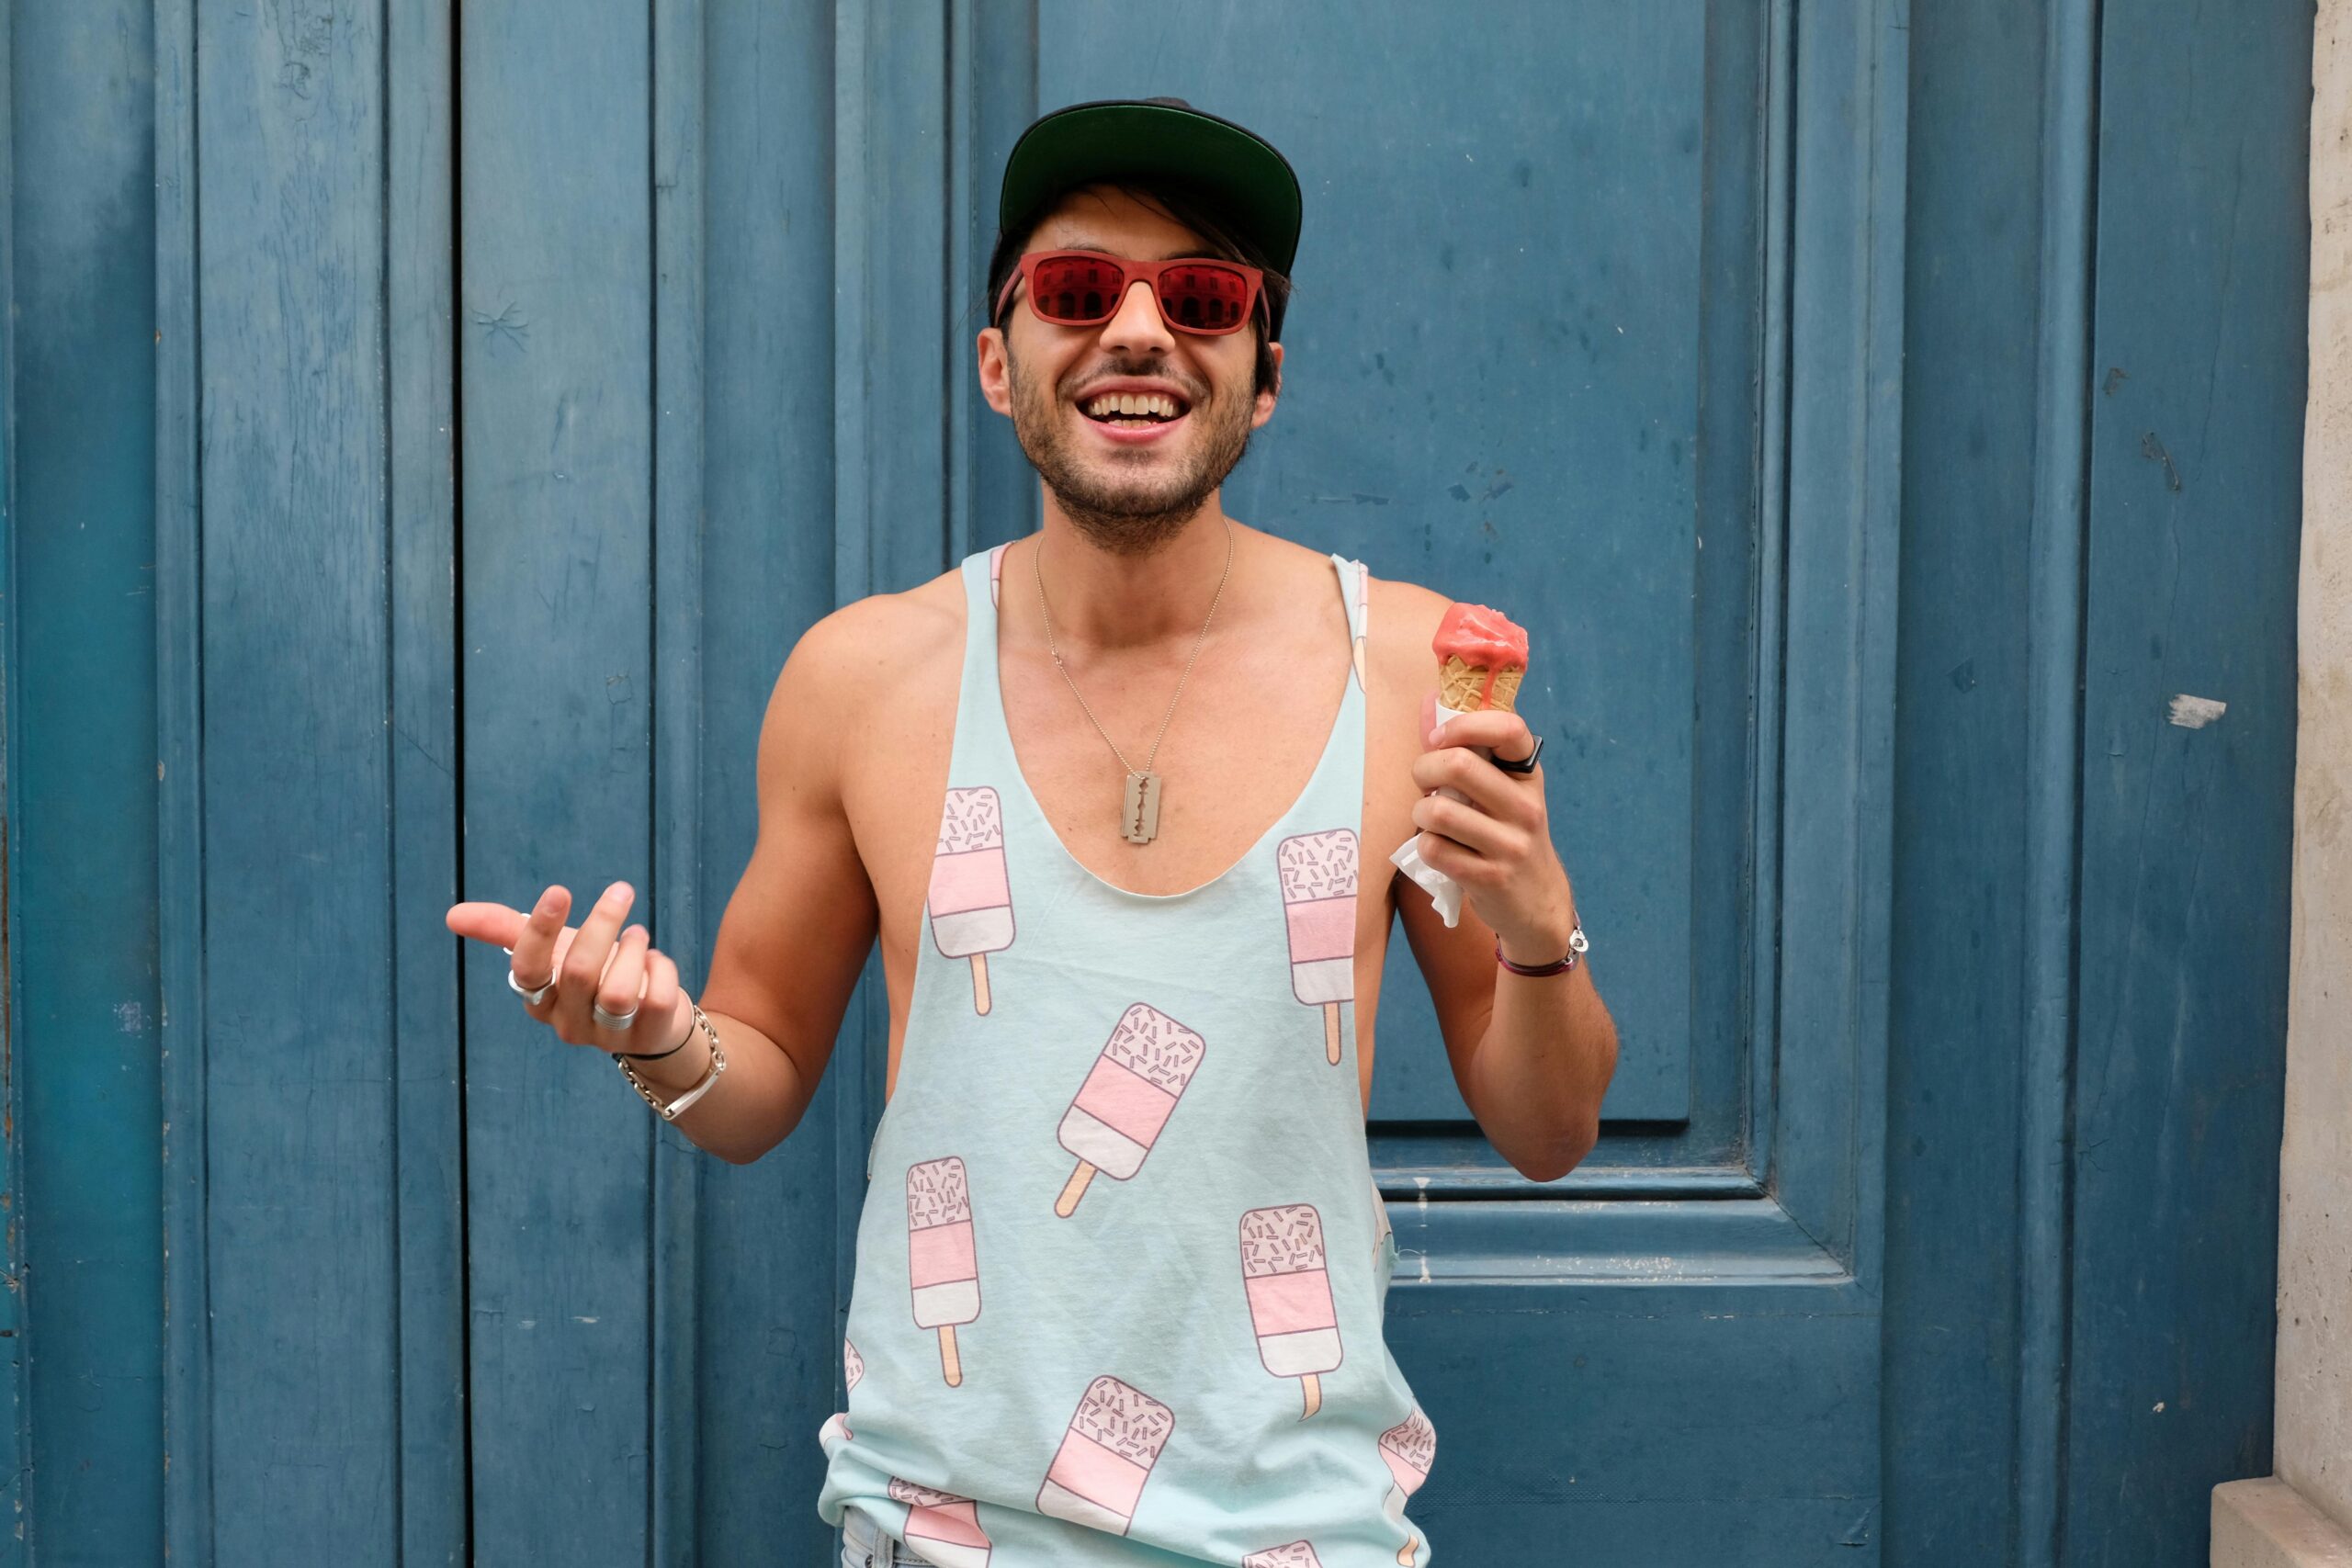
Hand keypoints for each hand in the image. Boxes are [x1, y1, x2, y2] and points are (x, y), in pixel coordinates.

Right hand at [444, 881, 695, 1054]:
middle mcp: (568, 1023)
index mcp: (539, 1000)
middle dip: (602, 923)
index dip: (540, 931)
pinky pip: (658, 997)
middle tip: (621, 892)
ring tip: (637, 936)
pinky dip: (661, 967)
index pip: (529, 970)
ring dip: (633, 949)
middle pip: (579, 973)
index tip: (559, 890)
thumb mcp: (554, 949)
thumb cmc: (594, 975)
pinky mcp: (649, 1035)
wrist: (649, 1019)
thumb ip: (506, 930)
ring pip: (619, 992)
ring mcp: (609, 1036)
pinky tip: (655, 961)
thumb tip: (452, 915)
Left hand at [1407, 688, 1576, 963]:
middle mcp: (1526, 807)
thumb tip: (1428, 700)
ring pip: (1437, 810)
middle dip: (1424, 769)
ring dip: (1420, 812)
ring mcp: (1510, 845)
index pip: (1508, 728)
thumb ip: (1467, 748)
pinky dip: (1426, 845)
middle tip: (1425, 782)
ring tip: (1431, 819)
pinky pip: (1434, 849)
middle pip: (1458, 765)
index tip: (1439, 737)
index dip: (1464, 724)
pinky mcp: (1490, 878)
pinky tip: (1440, 848)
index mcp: (1529, 775)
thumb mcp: (1503, 790)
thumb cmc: (1508, 834)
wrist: (1536, 902)